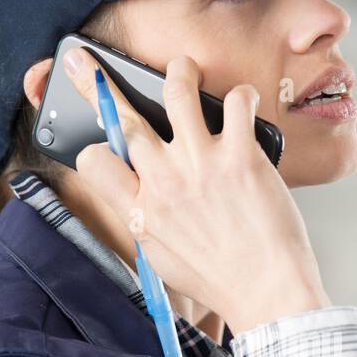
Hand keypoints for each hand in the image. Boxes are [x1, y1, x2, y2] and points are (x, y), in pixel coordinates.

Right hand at [62, 48, 329, 334]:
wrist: (268, 295)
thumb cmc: (220, 281)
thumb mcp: (163, 257)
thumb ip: (147, 219)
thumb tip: (141, 195)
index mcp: (139, 211)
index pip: (92, 162)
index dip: (95, 149)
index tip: (101, 141)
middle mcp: (163, 182)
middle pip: (122, 116)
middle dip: (99, 81)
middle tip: (89, 61)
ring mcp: (201, 164)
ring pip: (176, 89)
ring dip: (179, 71)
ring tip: (184, 69)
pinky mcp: (241, 156)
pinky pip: (235, 102)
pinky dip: (240, 97)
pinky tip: (243, 104)